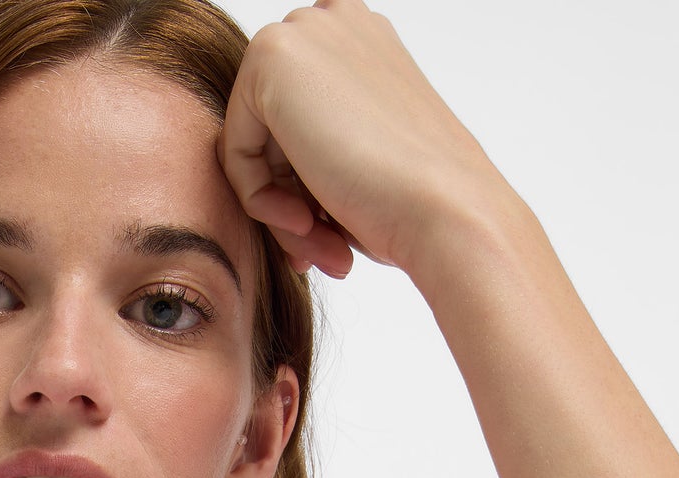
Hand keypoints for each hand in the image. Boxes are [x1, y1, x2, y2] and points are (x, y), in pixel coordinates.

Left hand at [217, 0, 509, 280]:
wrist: (443, 211)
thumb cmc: (414, 203)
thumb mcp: (358, 164)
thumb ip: (312, 152)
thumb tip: (267, 182)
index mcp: (361, 41)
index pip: (296, 125)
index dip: (305, 190)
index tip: (329, 235)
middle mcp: (332, 22)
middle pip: (270, 133)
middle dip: (290, 203)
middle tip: (320, 253)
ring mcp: (303, 32)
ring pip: (253, 146)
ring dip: (280, 213)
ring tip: (320, 249)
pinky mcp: (271, 58)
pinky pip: (235, 150)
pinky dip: (259, 201)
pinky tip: (304, 221)